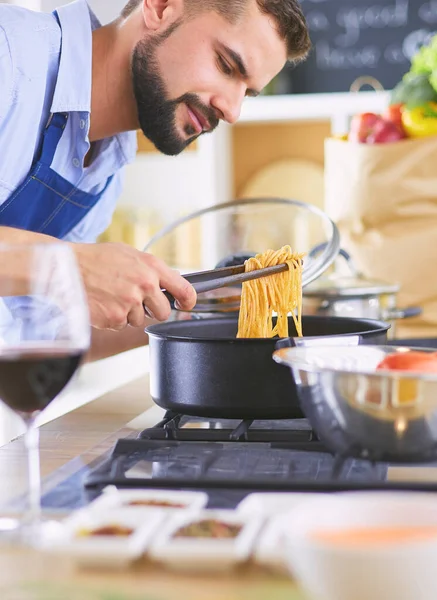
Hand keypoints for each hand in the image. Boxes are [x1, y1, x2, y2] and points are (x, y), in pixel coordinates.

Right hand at [72, 242, 195, 329]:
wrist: (66, 268)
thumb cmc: (96, 259)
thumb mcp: (128, 254)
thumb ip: (150, 269)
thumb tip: (169, 283)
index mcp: (151, 266)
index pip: (184, 288)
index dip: (188, 300)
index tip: (186, 305)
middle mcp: (145, 285)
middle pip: (163, 312)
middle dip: (152, 310)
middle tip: (135, 301)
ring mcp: (130, 303)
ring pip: (139, 320)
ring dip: (128, 313)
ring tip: (111, 296)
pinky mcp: (115, 318)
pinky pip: (121, 325)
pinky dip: (112, 318)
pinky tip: (102, 303)